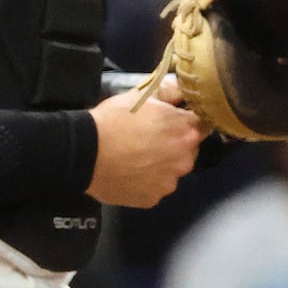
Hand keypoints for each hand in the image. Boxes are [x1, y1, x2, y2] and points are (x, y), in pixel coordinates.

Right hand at [86, 75, 203, 207]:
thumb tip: (185, 88)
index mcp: (187, 130)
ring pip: (173, 169)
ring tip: (138, 156)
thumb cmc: (114, 119)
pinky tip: (131, 171)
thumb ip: (171, 91)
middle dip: (176, 142)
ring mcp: (169, 182)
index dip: (188, 120)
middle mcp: (185, 159)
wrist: (84, 153)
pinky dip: (148, 181)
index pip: (203, 123)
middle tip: (151, 137)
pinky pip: (156, 187)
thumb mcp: (143, 96)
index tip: (174, 119)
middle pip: (189, 148)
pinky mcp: (153, 198)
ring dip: (163, 163)